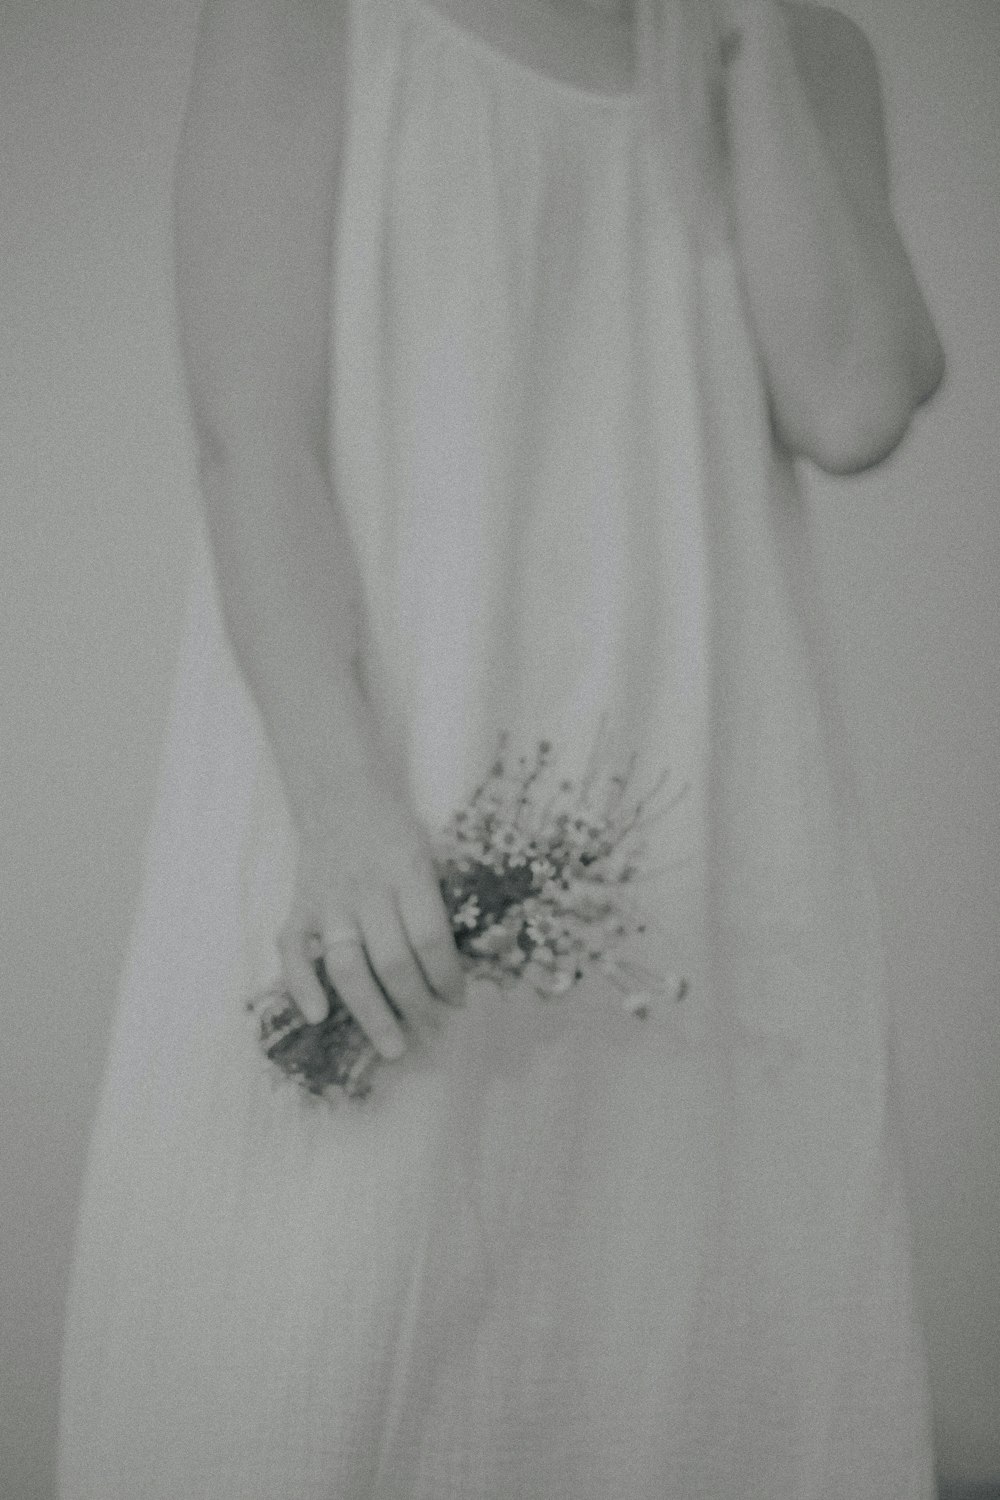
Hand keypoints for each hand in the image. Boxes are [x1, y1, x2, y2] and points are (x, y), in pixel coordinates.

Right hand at [278, 775, 465, 1059]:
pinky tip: (319, 1017)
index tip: (458, 1002)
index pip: (429, 937)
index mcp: (407, 870)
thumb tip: (454, 971)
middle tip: (432, 1033)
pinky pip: (292, 951)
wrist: (341, 794)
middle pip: (391, 960)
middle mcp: (365, 888)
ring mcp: (327, 900)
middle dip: (416, 1005)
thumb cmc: (396, 831)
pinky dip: (301, 986)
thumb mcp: (430, 854)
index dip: (447, 977)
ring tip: (393, 1046)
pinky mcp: (298, 908)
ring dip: (370, 1012)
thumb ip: (437, 904)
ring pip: (345, 966)